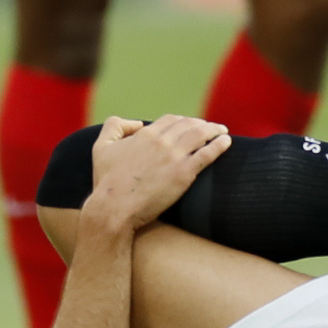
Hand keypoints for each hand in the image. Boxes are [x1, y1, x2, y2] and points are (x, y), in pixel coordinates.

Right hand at [83, 114, 230, 230]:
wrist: (114, 207)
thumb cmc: (106, 181)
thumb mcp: (101, 147)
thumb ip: (115, 126)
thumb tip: (137, 123)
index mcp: (145, 134)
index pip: (170, 120)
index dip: (183, 120)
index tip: (190, 124)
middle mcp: (162, 141)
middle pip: (189, 125)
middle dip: (202, 124)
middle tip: (211, 128)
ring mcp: (174, 157)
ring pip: (201, 135)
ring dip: (214, 130)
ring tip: (223, 131)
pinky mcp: (184, 174)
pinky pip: (207, 154)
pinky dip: (219, 145)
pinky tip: (226, 142)